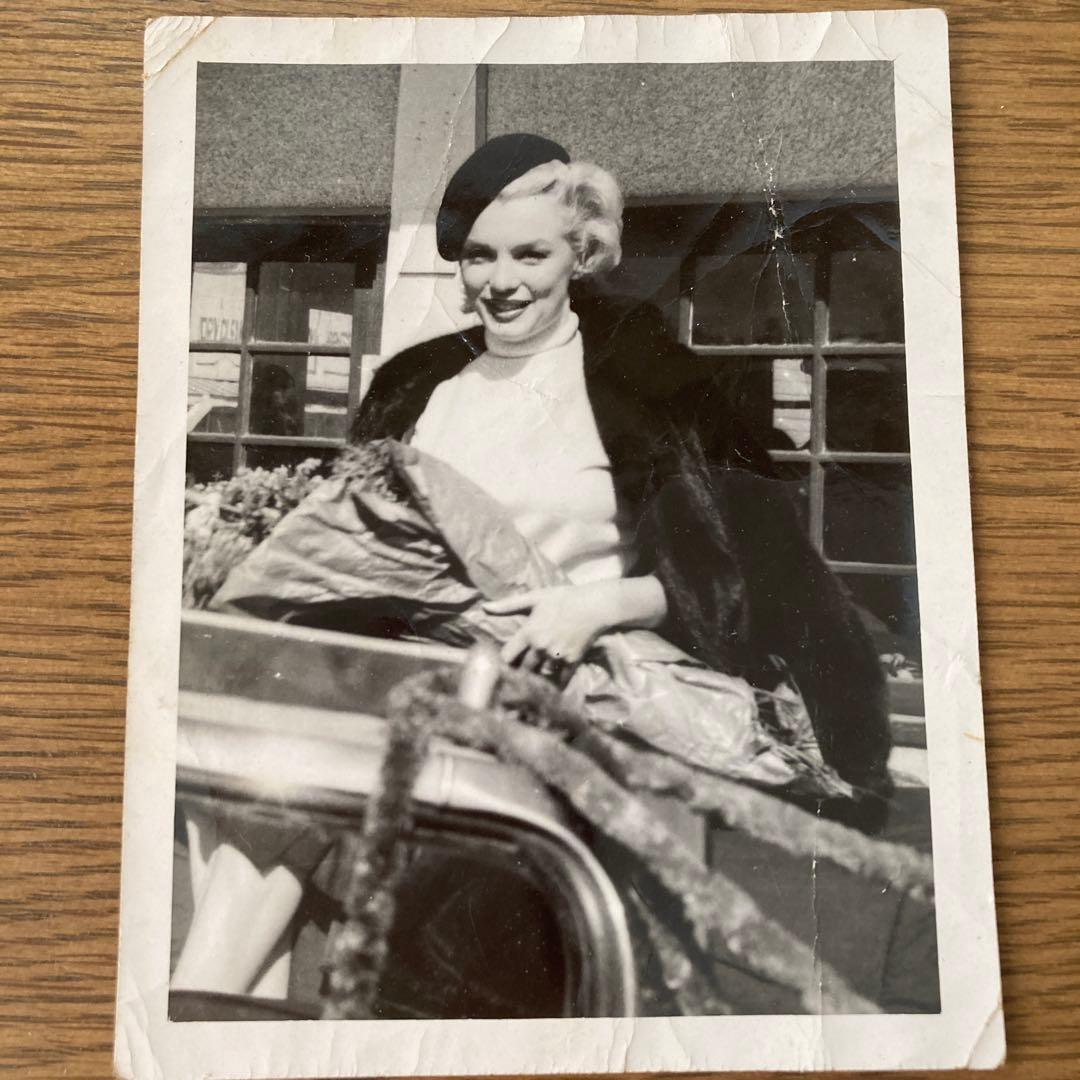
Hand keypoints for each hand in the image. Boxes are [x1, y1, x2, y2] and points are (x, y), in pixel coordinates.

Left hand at [482, 576, 667, 680]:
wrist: (593, 605)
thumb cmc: (562, 598)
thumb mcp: (534, 598)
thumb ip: (508, 605)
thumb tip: (484, 607)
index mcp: (528, 633)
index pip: (507, 657)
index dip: (502, 663)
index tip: (500, 667)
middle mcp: (540, 648)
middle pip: (523, 669)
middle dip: (519, 674)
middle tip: (514, 681)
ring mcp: (556, 656)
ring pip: (541, 676)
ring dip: (537, 680)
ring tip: (531, 687)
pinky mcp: (572, 662)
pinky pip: (561, 680)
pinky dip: (556, 685)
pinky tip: (552, 689)